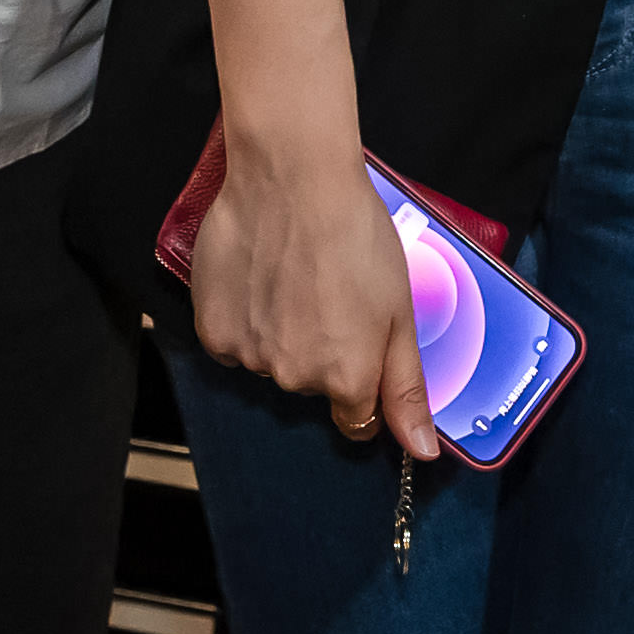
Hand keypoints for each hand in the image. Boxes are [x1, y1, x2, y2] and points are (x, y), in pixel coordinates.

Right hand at [184, 127, 431, 459]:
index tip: (357, 340)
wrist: (293, 179)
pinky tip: (258, 279)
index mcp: (347, 379)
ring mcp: (250, 357)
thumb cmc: (355, 235)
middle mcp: (295, 379)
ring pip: (270, 362)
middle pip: (310, 385)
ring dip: (280, 332)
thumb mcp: (400, 311)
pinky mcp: (213, 330)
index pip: (355, 417)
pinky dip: (244, 319)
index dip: (361, 380)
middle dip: (320, 350)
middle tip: (326, 293)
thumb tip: (421, 454)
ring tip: (291, 277)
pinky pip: (232, 343)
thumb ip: (406, 388)